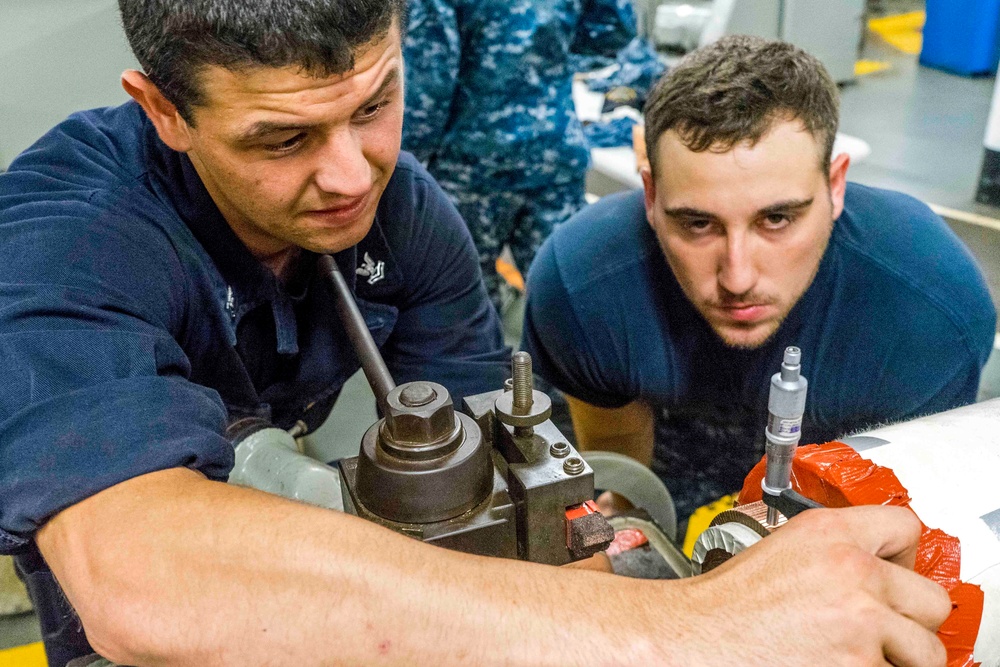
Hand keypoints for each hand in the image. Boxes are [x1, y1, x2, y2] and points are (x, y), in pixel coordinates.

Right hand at [660, 506, 950, 665]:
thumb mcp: (784, 547)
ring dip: (898, 656)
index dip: (905, 556)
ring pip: (924, 651)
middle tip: (883, 627)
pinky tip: (836, 663)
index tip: (897, 575)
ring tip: (859, 652)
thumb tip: (882, 567)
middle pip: (933, 600)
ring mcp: (861, 624)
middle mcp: (854, 572)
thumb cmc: (730, 602)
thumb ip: (837, 548)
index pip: (907, 527)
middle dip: (911, 619)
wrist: (700, 636)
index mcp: (831, 533)